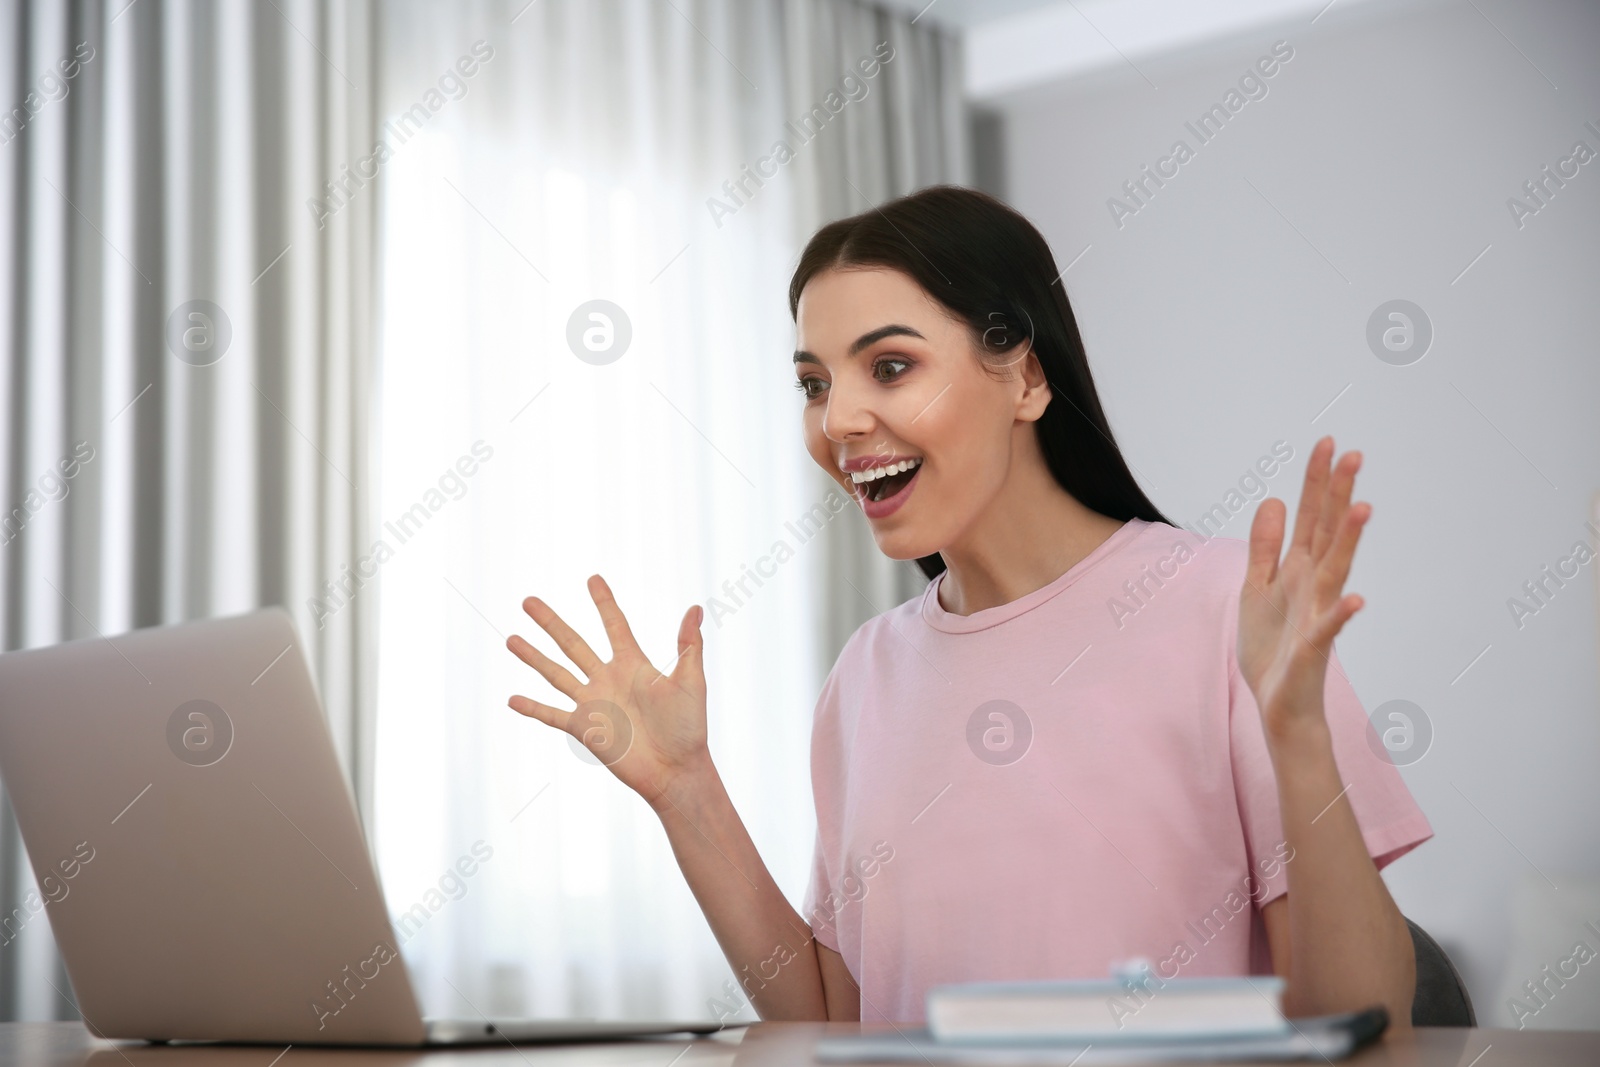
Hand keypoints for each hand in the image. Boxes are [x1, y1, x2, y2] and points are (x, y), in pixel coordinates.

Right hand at [507, 575, 710, 805]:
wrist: (676, 770)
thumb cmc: (689, 727)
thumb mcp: (691, 682)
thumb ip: (689, 645)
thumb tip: (696, 608)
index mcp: (634, 665)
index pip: (615, 626)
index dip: (604, 602)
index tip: (593, 578)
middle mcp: (608, 679)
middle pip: (573, 643)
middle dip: (550, 622)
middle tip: (528, 601)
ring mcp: (594, 704)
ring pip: (556, 674)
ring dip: (533, 657)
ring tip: (511, 639)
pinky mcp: (584, 729)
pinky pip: (553, 715)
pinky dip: (533, 708)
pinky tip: (511, 699)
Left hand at [1237, 436, 1370, 741]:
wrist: (1279, 704)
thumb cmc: (1272, 648)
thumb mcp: (1256, 588)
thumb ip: (1265, 547)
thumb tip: (1272, 500)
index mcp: (1297, 570)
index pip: (1310, 517)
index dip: (1316, 482)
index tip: (1326, 442)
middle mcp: (1313, 587)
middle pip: (1328, 534)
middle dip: (1337, 496)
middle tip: (1353, 453)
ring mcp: (1317, 616)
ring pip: (1335, 572)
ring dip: (1348, 542)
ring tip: (1361, 508)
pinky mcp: (1312, 650)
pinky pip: (1329, 630)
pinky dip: (1342, 616)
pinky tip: (1356, 601)